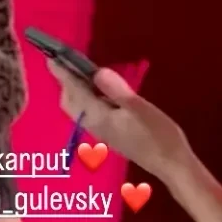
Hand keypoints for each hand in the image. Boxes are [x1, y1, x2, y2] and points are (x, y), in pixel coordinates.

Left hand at [47, 60, 192, 185]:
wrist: (171, 165)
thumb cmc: (158, 135)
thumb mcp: (140, 108)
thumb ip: (116, 90)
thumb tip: (97, 72)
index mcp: (97, 116)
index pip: (74, 90)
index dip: (62, 73)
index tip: (50, 57)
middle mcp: (92, 124)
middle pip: (69, 101)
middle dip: (65, 82)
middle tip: (69, 62)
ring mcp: (100, 131)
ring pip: (77, 108)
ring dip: (75, 90)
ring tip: (83, 73)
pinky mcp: (108, 134)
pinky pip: (87, 112)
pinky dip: (86, 98)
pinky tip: (100, 92)